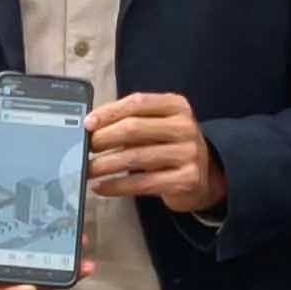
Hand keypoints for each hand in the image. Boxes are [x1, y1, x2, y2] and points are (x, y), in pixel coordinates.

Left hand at [83, 91, 226, 215]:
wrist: (206, 175)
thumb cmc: (171, 146)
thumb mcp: (159, 125)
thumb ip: (131, 120)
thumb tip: (91, 126)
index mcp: (176, 106)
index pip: (138, 103)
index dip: (109, 112)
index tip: (88, 123)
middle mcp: (185, 127)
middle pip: (134, 129)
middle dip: (104, 139)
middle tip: (84, 148)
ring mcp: (188, 154)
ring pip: (136, 157)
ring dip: (105, 165)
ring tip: (87, 169)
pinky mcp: (186, 180)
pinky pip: (143, 183)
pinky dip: (117, 185)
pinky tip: (102, 187)